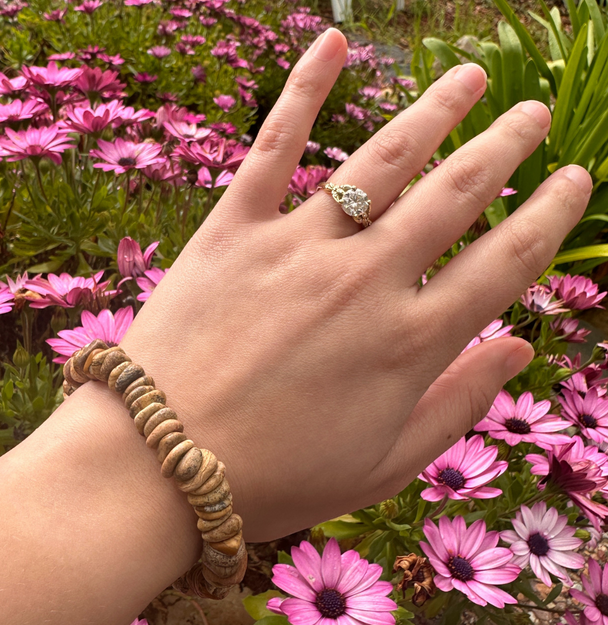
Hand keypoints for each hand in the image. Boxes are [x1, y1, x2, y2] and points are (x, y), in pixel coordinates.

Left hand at [78, 28, 590, 541]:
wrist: (160, 468)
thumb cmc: (273, 479)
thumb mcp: (381, 468)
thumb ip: (456, 407)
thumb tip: (520, 351)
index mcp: (409, 344)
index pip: (505, 264)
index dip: (550, 218)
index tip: (575, 182)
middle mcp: (365, 281)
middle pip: (456, 195)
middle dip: (506, 147)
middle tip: (534, 113)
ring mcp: (298, 247)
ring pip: (384, 160)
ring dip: (436, 111)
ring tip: (470, 78)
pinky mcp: (233, 231)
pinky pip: (274, 147)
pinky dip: (303, 90)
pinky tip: (334, 40)